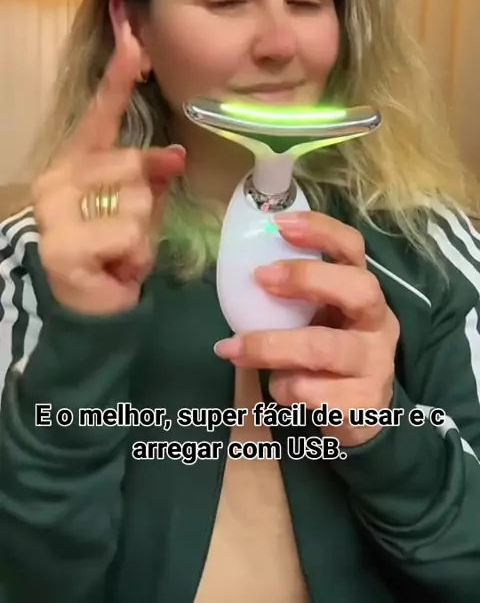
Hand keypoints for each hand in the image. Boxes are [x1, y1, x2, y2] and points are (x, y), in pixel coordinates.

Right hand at [33, 21, 184, 314]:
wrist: (90, 305)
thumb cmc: (116, 248)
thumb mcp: (142, 206)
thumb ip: (154, 176)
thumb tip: (174, 154)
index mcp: (78, 160)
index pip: (101, 113)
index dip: (119, 76)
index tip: (133, 37)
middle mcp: (59, 177)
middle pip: (131, 163)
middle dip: (148, 201)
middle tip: (130, 231)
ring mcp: (56, 211)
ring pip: (136, 201)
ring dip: (144, 234)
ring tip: (122, 251)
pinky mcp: (64, 245)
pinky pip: (128, 235)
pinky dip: (135, 257)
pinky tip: (115, 268)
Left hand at [214, 211, 399, 446]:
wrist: (359, 418)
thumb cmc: (328, 356)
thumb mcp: (317, 319)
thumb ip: (294, 298)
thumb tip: (241, 271)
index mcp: (365, 293)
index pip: (354, 249)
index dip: (321, 231)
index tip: (279, 224)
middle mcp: (379, 323)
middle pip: (359, 289)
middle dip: (308, 278)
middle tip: (261, 276)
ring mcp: (376, 364)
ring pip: (324, 348)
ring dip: (271, 346)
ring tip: (233, 349)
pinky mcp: (365, 404)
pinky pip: (312, 392)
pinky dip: (283, 388)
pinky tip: (279, 388)